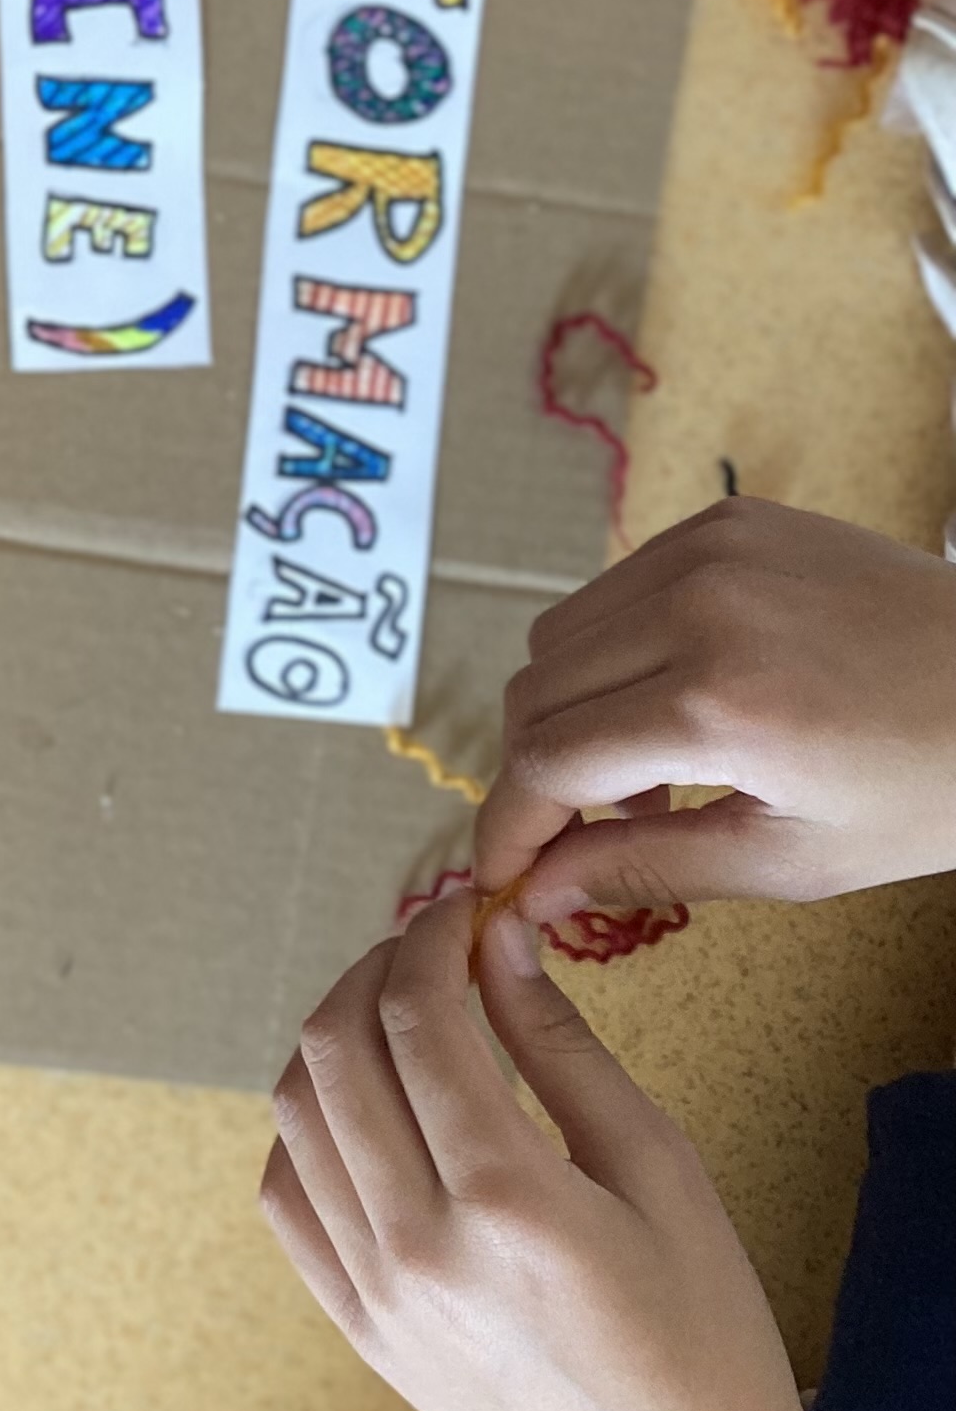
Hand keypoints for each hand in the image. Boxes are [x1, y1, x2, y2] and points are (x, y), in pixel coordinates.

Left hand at [262, 895, 813, 1410]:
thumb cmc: (702, 1329)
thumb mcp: (659, 1168)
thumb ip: (561, 1044)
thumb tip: (494, 939)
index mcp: (506, 1201)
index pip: (415, 1017)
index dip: (428, 937)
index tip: (461, 910)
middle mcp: (418, 1247)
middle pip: (333, 1051)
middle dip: (373, 971)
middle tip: (429, 950)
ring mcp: (376, 1297)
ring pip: (294, 1116)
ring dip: (334, 1039)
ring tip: (399, 1016)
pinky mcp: (359, 1332)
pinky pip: (286, 1198)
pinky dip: (306, 1129)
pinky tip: (367, 1107)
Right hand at [474, 496, 955, 930]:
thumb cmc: (931, 786)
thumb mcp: (794, 859)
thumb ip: (647, 869)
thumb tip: (536, 891)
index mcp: (717, 706)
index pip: (545, 764)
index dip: (506, 827)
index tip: (498, 873)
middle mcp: (695, 608)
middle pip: (533, 693)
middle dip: (538, 774)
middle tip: (591, 832)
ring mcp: (708, 549)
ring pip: (561, 634)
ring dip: (574, 710)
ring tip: (655, 768)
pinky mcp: (725, 519)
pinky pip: (617, 587)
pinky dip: (620, 650)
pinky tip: (685, 698)